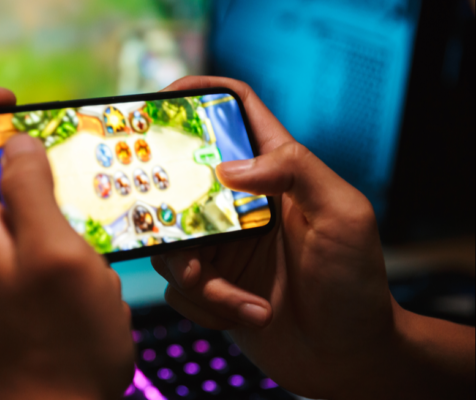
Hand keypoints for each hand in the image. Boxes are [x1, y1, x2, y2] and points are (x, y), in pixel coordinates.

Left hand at [0, 87, 134, 399]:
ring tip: (85, 246)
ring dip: (39, 212)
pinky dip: (36, 245)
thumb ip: (29, 189)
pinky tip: (73, 276)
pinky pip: (3, 251)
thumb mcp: (60, 255)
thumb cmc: (61, 349)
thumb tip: (13, 144)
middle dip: (23, 167)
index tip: (11, 103)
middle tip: (73, 187)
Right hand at [152, 76, 474, 398]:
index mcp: (276, 173)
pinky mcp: (211, 285)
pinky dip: (208, 305)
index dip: (200, 94)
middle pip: (182, 180)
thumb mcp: (344, 215)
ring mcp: (222, 246)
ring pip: (173, 243)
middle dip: (171, 210)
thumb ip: (296, 171)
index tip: (162, 100)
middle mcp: (241, 205)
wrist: (348, 357)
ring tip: (240, 300)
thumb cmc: (356, 284)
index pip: (236, 113)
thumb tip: (229, 165)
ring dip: (200, 278)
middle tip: (181, 236)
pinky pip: (180, 288)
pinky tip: (249, 315)